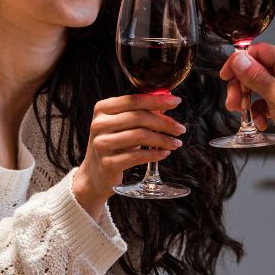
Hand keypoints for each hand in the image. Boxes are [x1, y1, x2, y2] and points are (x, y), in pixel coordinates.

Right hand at [73, 93, 186, 216]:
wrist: (94, 174)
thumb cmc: (113, 145)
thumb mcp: (122, 125)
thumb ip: (141, 111)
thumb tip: (167, 100)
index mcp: (102, 109)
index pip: (133, 99)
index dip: (157, 100)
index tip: (176, 102)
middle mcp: (99, 124)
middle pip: (139, 117)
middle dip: (164, 122)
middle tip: (180, 129)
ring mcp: (102, 144)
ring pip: (140, 136)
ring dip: (163, 139)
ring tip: (175, 143)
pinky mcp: (108, 163)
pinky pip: (137, 156)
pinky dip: (154, 154)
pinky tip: (164, 153)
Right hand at [219, 43, 274, 134]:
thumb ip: (256, 76)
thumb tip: (239, 59)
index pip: (259, 52)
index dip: (239, 63)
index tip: (226, 75)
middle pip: (257, 70)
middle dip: (241, 86)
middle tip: (234, 101)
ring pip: (260, 87)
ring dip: (248, 101)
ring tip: (243, 113)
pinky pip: (268, 102)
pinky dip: (260, 112)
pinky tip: (261, 123)